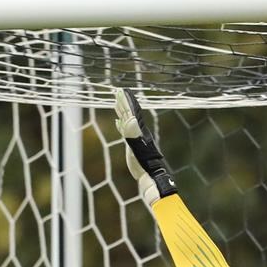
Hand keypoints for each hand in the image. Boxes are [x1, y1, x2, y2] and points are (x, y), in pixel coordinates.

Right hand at [112, 88, 176, 206]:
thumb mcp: (137, 147)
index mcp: (138, 129)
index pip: (131, 112)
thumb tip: (129, 120)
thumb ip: (133, 133)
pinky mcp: (131, 145)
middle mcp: (137, 131)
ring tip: (117, 102)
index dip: (126, 102)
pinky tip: (118, 122)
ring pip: (126, 120)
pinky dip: (120, 125)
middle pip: (129, 113)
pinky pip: (124, 131)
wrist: (149, 175)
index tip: (122, 91)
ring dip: (121, 111)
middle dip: (123, 103)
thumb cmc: (144, 162)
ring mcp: (134, 137)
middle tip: (118, 92)